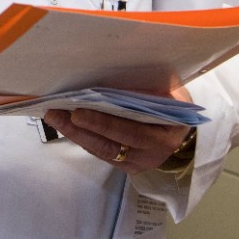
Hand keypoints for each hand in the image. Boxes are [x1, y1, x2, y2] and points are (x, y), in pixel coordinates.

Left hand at [41, 86, 195, 174]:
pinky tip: (64, 123)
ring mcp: (135, 163)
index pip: (130, 132)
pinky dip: (81, 137)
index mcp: (165, 137)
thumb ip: (150, 88)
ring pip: (99, 150)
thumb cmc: (176, 105)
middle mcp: (149, 155)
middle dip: (78, 129)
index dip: (103, 123)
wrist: (185, 133)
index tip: (78, 111)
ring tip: (53, 115)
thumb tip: (118, 73)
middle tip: (54, 112)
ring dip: (73, 133)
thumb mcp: (172, 93)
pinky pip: (100, 152)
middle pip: (108, 146)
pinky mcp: (124, 165)